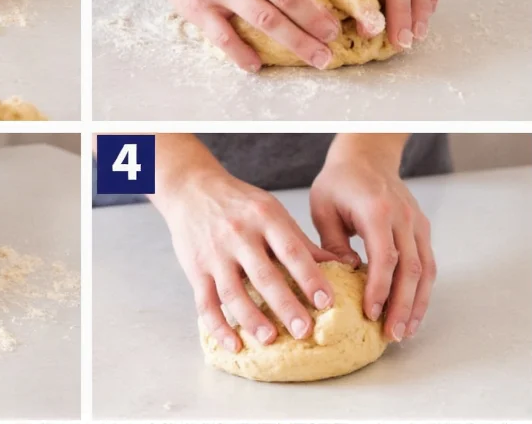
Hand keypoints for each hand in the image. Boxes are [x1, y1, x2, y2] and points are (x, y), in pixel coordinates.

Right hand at [121, 0, 341, 71]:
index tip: (342, 15)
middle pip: (289, 0)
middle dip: (317, 25)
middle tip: (335, 44)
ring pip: (264, 19)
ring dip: (295, 41)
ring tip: (314, 57)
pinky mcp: (195, 6)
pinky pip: (223, 36)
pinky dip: (241, 54)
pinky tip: (256, 65)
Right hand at [155, 165, 336, 352]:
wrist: (191, 188)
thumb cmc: (238, 202)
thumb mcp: (271, 211)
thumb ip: (299, 240)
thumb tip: (341, 264)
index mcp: (263, 218)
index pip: (290, 250)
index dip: (309, 276)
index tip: (326, 302)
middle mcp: (238, 235)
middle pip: (264, 275)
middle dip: (285, 305)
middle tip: (304, 331)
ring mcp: (214, 254)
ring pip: (233, 292)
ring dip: (252, 318)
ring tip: (270, 339)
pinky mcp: (195, 269)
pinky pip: (205, 302)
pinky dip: (218, 326)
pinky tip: (233, 344)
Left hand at [310, 137, 435, 341]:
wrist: (367, 157)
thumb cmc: (338, 182)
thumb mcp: (323, 208)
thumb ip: (333, 242)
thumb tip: (345, 275)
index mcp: (377, 211)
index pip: (385, 257)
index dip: (379, 289)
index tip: (370, 314)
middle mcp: (404, 218)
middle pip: (411, 270)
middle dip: (402, 306)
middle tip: (392, 335)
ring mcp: (417, 224)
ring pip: (426, 271)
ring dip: (417, 304)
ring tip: (404, 333)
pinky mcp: (421, 229)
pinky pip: (428, 265)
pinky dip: (422, 291)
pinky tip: (412, 312)